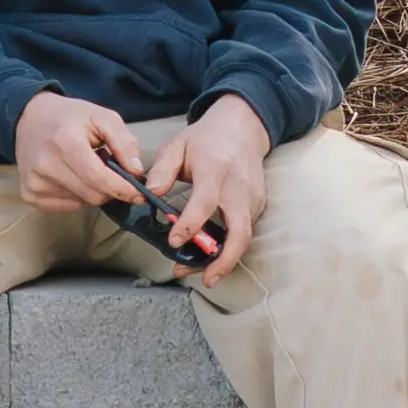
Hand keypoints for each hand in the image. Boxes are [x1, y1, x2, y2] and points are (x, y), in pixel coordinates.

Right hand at [13, 92, 159, 213]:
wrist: (30, 117)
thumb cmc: (69, 116)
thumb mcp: (102, 117)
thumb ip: (124, 142)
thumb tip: (136, 171)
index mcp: (65, 142)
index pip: (97, 178)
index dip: (121, 189)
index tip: (139, 194)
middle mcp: (46, 165)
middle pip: (92, 195)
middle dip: (109, 189)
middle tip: (111, 174)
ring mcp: (34, 181)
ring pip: (80, 202)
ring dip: (91, 191)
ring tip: (85, 168)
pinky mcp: (29, 193)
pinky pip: (64, 207)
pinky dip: (75, 197)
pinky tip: (70, 177)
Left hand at [154, 98, 276, 281]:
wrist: (242, 129)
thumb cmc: (206, 139)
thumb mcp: (177, 145)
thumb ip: (161, 170)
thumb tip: (150, 193)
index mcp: (215, 170)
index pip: (205, 203)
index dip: (190, 225)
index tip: (174, 242)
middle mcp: (239, 188)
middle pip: (240, 232)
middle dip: (223, 260)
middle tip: (205, 279)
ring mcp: (253, 199)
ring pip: (244, 238)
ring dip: (224, 260)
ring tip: (202, 273)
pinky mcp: (258, 206)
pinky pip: (245, 232)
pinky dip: (229, 248)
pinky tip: (211, 255)